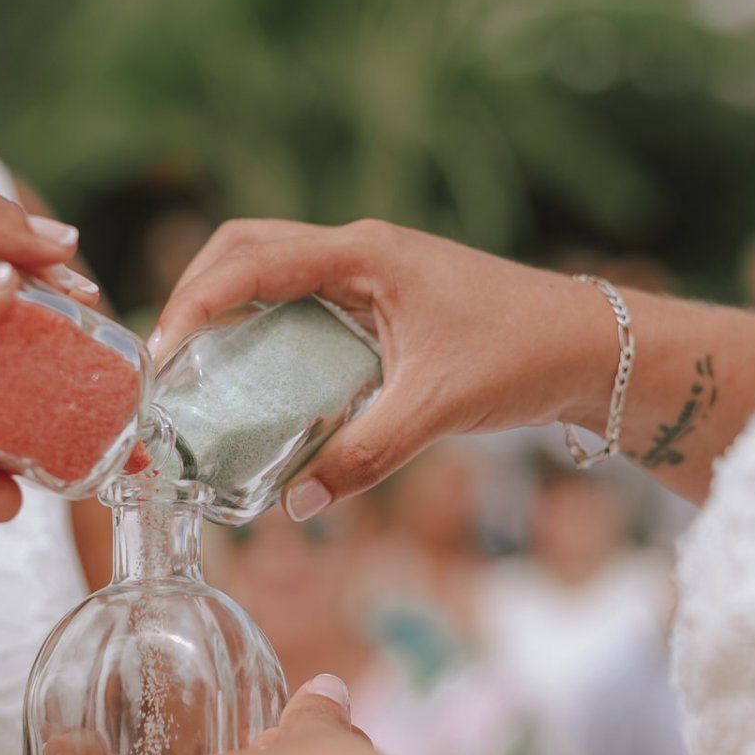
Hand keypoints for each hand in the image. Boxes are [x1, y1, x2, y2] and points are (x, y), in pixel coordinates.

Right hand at [148, 220, 619, 519]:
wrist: (593, 346)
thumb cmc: (522, 358)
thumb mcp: (434, 411)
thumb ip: (362, 457)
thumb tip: (296, 506)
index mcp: (365, 256)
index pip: (252, 262)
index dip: (195, 304)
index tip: (160, 355)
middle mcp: (360, 250)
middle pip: (246, 248)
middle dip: (196, 294)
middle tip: (165, 359)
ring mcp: (372, 268)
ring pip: (273, 266)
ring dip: (228, 305)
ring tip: (195, 367)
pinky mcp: (384, 294)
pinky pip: (303, 294)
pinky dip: (265, 322)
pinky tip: (257, 374)